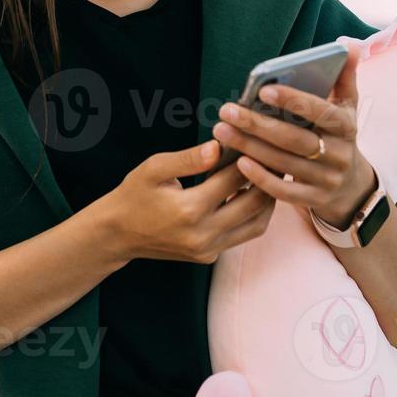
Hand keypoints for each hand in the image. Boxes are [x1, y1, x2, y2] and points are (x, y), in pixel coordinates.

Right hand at [96, 139, 276, 264]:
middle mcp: (204, 234)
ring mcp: (209, 249)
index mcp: (189, 209)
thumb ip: (188, 158)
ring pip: (256, 224)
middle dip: (268, 177)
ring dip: (268, 199)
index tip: (262, 139)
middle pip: (253, 203)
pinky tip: (255, 193)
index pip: (234, 179)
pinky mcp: (210, 256)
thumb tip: (218, 146)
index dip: (251, 156)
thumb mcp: (154, 169)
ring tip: (274, 174)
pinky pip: (243, 234)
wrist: (118, 234)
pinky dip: (254, 214)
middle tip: (278, 155)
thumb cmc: (134, 195)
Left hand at [211, 41, 377, 228]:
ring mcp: (327, 180)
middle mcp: (340, 155)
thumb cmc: (338, 135)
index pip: (322, 112)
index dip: (294, 101)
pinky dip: (261, 178)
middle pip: (296, 139)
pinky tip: (238, 162)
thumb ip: (344, 76)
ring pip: (285, 163)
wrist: (351, 186)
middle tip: (227, 110)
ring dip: (251, 147)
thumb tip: (347, 44)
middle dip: (259, 125)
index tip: (263, 90)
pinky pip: (284, 192)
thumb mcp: (348, 107)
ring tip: (222, 131)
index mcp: (347, 127)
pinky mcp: (313, 200)